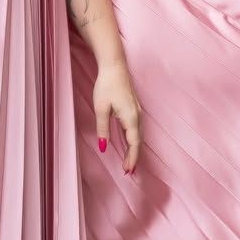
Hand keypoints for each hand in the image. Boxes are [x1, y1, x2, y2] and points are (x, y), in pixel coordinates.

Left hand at [94, 58, 140, 173]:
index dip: (132, 159)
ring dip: (134, 150)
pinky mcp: (134, 109)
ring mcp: (137, 112)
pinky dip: (133, 141)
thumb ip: (103, 129)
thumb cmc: (106, 85)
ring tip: (128, 163)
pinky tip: (129, 145)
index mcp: (131, 118)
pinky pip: (136, 129)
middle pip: (138, 142)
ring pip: (138, 136)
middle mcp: (138, 116)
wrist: (114, 66)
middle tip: (128, 172)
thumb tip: (104, 148)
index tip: (128, 171)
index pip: (134, 144)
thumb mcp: (100, 109)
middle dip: (134, 158)